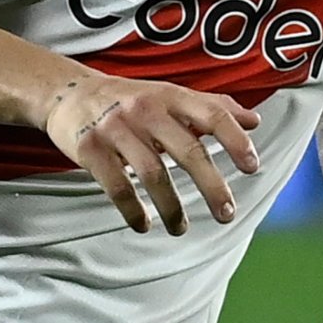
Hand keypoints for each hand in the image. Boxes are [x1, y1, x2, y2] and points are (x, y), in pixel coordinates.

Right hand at [46, 75, 260, 233]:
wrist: (68, 92)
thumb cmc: (130, 98)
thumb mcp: (169, 94)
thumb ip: (211, 107)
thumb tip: (254, 121)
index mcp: (170, 95)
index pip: (212, 115)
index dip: (235, 140)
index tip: (252, 168)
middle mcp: (146, 109)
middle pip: (188, 150)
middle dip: (212, 186)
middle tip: (227, 213)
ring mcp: (116, 128)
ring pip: (153, 174)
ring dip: (172, 208)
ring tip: (182, 229)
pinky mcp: (90, 149)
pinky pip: (117, 186)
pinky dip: (133, 210)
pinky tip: (144, 225)